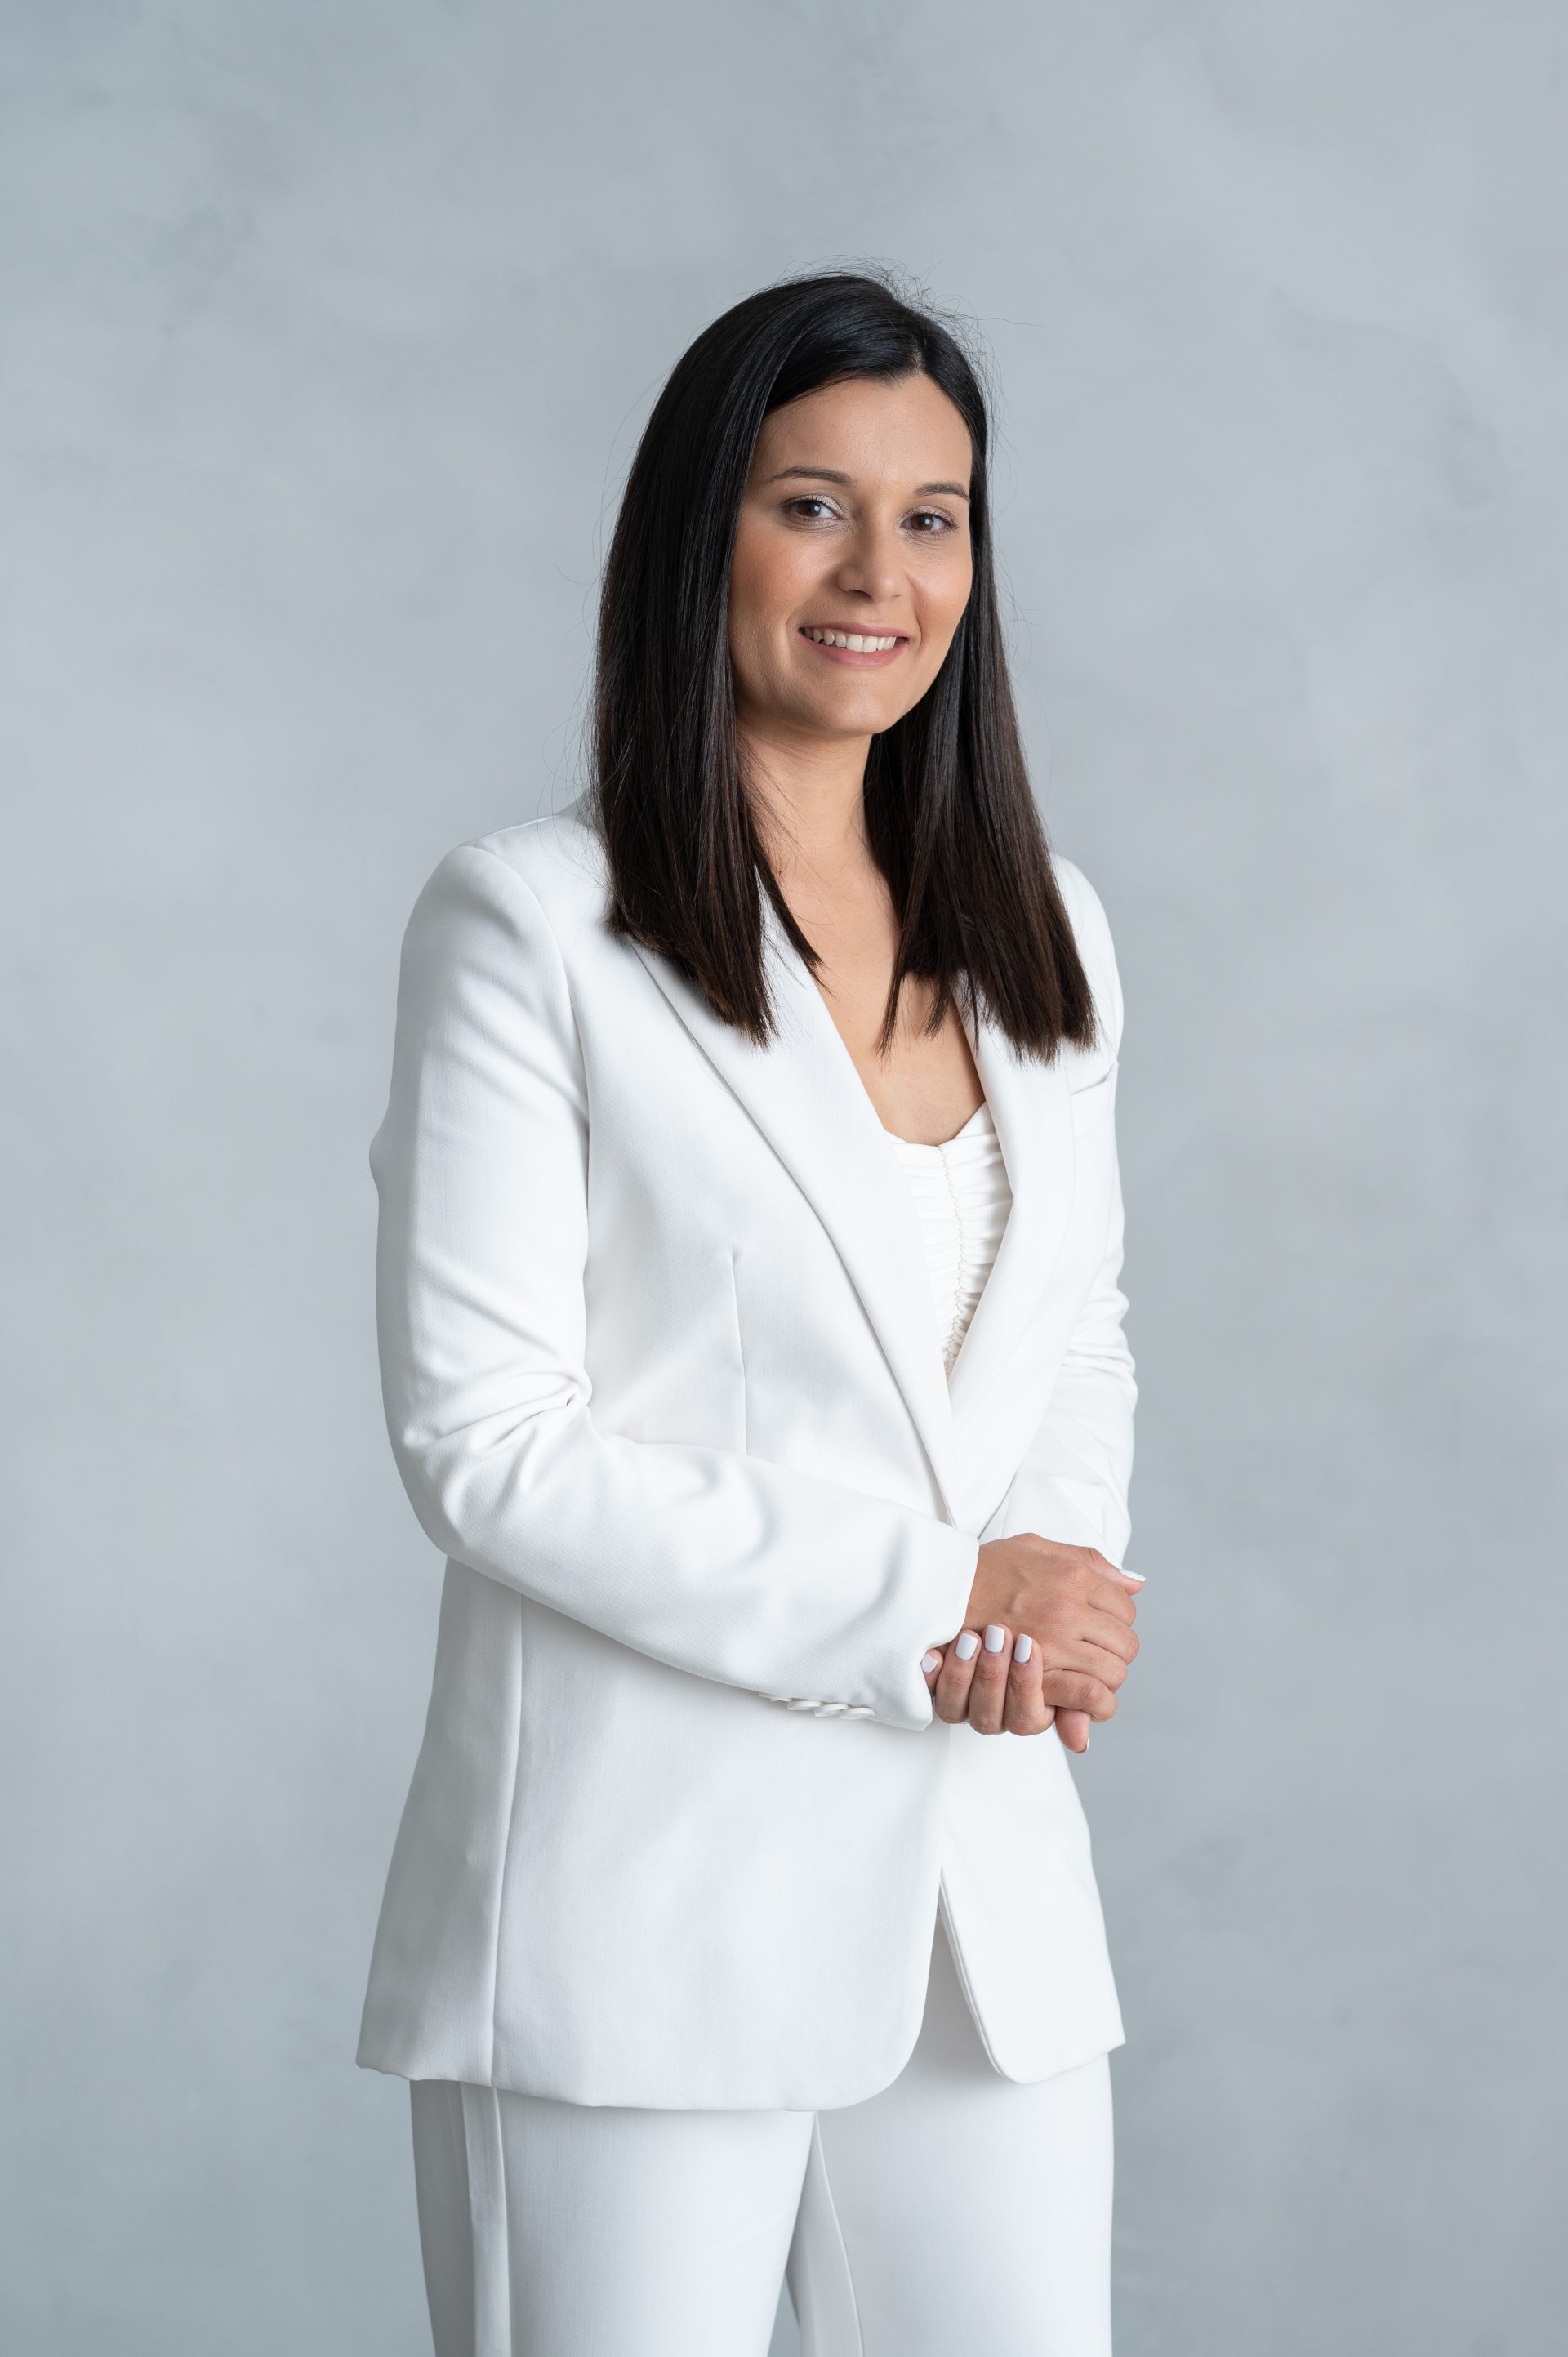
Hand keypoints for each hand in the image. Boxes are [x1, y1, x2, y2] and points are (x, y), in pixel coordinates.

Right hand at [923, 1536, 1143, 1747]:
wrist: (936, 1594)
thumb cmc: (985, 1569)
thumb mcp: (1034, 1548)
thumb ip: (1088, 1561)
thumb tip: (1136, 1583)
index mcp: (1072, 1576)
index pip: (1126, 1608)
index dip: (1118, 1621)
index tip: (1099, 1628)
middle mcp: (1066, 1608)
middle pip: (1126, 1644)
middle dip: (1116, 1654)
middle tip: (1095, 1656)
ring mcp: (1051, 1643)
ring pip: (1112, 1674)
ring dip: (1105, 1680)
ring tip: (1086, 1678)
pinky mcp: (1034, 1675)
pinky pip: (1087, 1695)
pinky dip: (1092, 1704)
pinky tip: (1081, 1703)